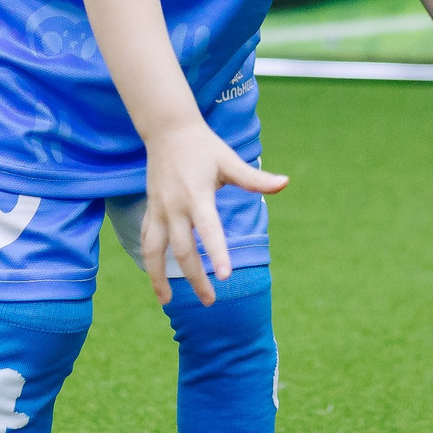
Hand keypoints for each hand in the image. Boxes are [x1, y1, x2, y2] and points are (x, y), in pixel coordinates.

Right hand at [140, 117, 286, 305]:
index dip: (218, 253)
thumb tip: (286, 183)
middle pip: (182, 250)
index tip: (226, 276)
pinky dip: (149, 262)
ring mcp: (158, 210)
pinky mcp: (150, 211)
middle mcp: (174, 207)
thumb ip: (255, 178)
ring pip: (154, 251)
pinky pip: (146, 242)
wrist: (167, 131)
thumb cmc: (204, 147)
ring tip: (168, 301)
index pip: (208, 230)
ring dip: (159, 278)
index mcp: (197, 196)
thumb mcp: (230, 160)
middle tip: (210, 301)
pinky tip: (156, 281)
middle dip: (195, 278)